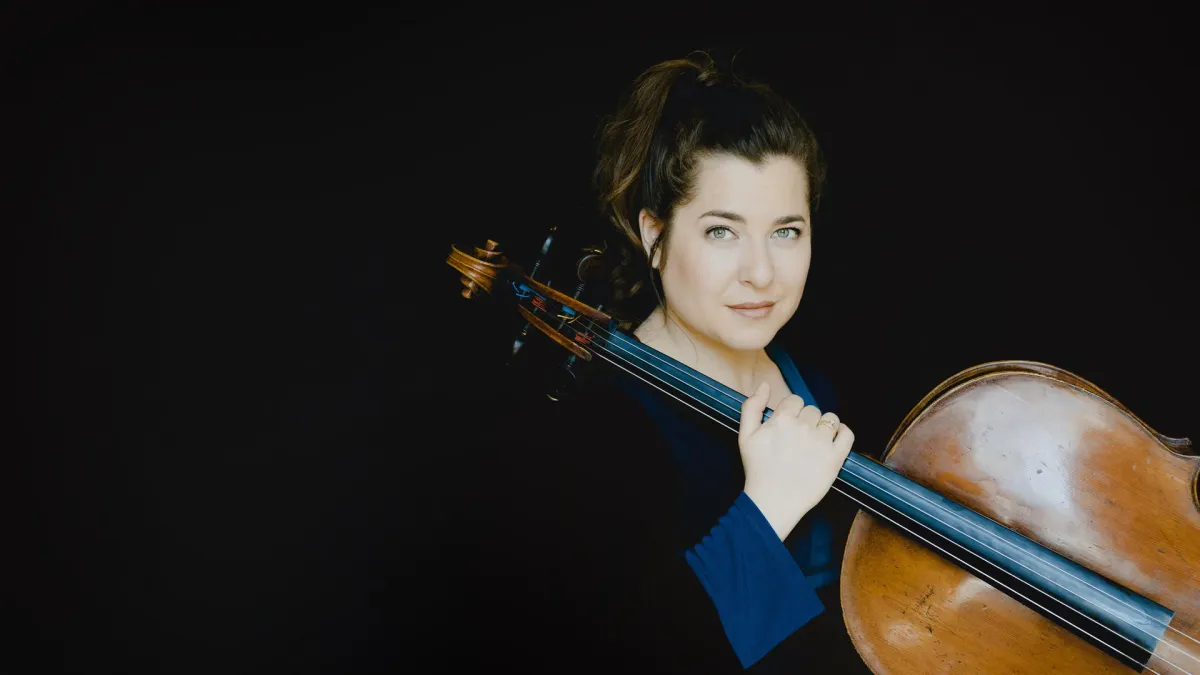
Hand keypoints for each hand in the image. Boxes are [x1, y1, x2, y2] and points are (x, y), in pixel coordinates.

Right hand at [738, 382, 854, 539]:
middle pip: (812, 410)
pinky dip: (843, 433)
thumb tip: (764, 385)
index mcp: (782, 420)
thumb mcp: (744, 436)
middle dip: (806, 421)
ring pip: (830, 419)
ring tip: (814, 442)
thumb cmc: (757, 470)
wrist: (772, 502)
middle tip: (798, 440)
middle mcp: (803, 427)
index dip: (791, 412)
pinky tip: (835, 439)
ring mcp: (821, 442)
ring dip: (824, 426)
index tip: (788, 427)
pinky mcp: (835, 458)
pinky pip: (848, 434)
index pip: (794, 401)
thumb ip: (751, 406)